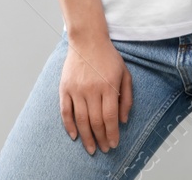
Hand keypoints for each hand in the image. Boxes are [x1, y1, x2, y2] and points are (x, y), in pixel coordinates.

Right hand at [58, 35, 131, 155]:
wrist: (88, 40)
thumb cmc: (109, 58)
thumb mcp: (125, 74)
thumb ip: (126, 97)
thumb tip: (123, 120)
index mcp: (109, 86)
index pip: (110, 116)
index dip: (112, 133)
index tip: (114, 144)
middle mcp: (92, 89)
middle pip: (95, 121)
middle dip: (100, 138)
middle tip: (103, 149)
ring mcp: (76, 89)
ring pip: (80, 120)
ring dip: (86, 137)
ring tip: (91, 148)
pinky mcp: (64, 88)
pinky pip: (65, 112)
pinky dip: (69, 126)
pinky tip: (75, 136)